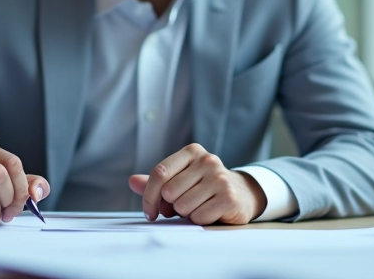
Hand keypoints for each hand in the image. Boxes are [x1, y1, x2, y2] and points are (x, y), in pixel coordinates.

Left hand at [128, 143, 265, 224]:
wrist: (242, 194)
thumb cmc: (204, 187)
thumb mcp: (181, 179)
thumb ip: (157, 182)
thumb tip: (132, 181)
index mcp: (192, 152)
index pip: (159, 173)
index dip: (149, 196)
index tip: (150, 212)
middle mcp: (208, 160)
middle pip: (169, 192)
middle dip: (172, 206)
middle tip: (183, 206)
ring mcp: (220, 178)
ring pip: (183, 206)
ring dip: (187, 213)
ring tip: (199, 206)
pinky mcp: (229, 197)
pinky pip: (199, 217)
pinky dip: (200, 220)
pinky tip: (210, 212)